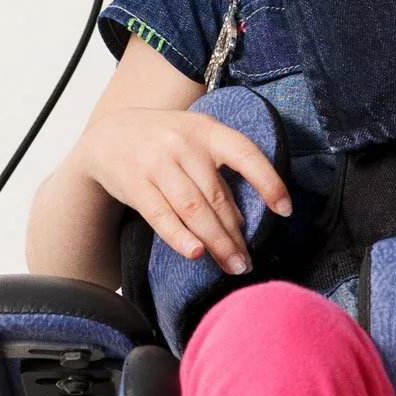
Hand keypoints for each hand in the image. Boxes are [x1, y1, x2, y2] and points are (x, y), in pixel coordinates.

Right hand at [72, 106, 291, 273]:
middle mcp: (184, 145)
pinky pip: (161, 216)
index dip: (269, 182)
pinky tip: (195, 253)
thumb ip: (218, 172)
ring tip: (232, 265)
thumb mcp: (196, 140)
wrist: (110, 134)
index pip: (246, 155)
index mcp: (207, 130)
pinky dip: (179, 237)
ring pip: (193, 209)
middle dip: (235, 234)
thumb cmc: (164, 141)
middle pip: (217, 196)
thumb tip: (241, 220)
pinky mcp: (136, 184)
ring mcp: (158, 163)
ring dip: (215, 242)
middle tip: (248, 261)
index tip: (285, 210)